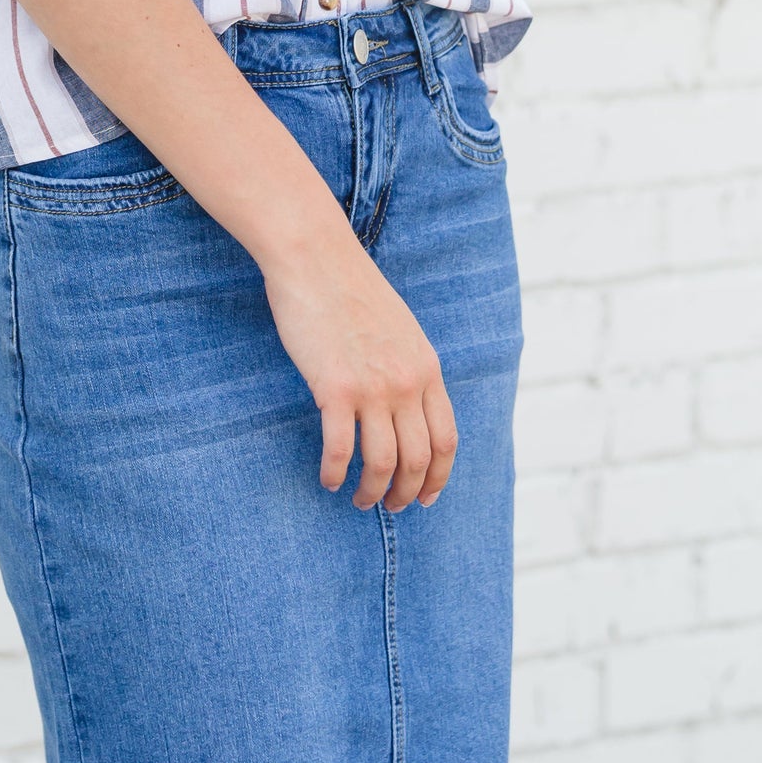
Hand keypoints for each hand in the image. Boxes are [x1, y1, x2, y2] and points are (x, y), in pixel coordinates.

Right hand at [263, 233, 456, 511]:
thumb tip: (409, 403)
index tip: (427, 496)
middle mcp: (407, 383)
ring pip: (384, 464)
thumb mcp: (400, 328)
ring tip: (359, 499)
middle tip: (390, 505)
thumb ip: (410, 366)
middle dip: (407, 493)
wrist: (316, 257)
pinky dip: (336, 474)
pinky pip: (341, 450)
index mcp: (427, 368)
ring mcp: (373, 388)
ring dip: (372, 491)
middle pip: (419, 460)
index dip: (439, 477)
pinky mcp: (335, 390)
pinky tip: (328, 479)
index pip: (446, 440)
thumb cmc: (350, 288)